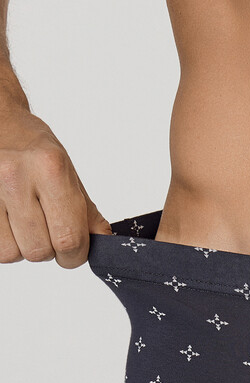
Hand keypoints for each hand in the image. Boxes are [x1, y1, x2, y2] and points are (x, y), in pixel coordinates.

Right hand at [0, 108, 111, 267]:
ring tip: (26, 222)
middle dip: (50, 250)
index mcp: (50, 169)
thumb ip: (87, 214)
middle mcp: (16, 176)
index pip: (69, 239)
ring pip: (13, 253)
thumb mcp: (69, 175)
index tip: (75, 251)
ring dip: (24, 247)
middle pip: (40, 251)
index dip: (75, 256)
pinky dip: (7, 242)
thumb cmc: (36, 152)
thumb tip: (105, 245)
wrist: (2, 124)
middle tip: (48, 230)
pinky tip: (11, 222)